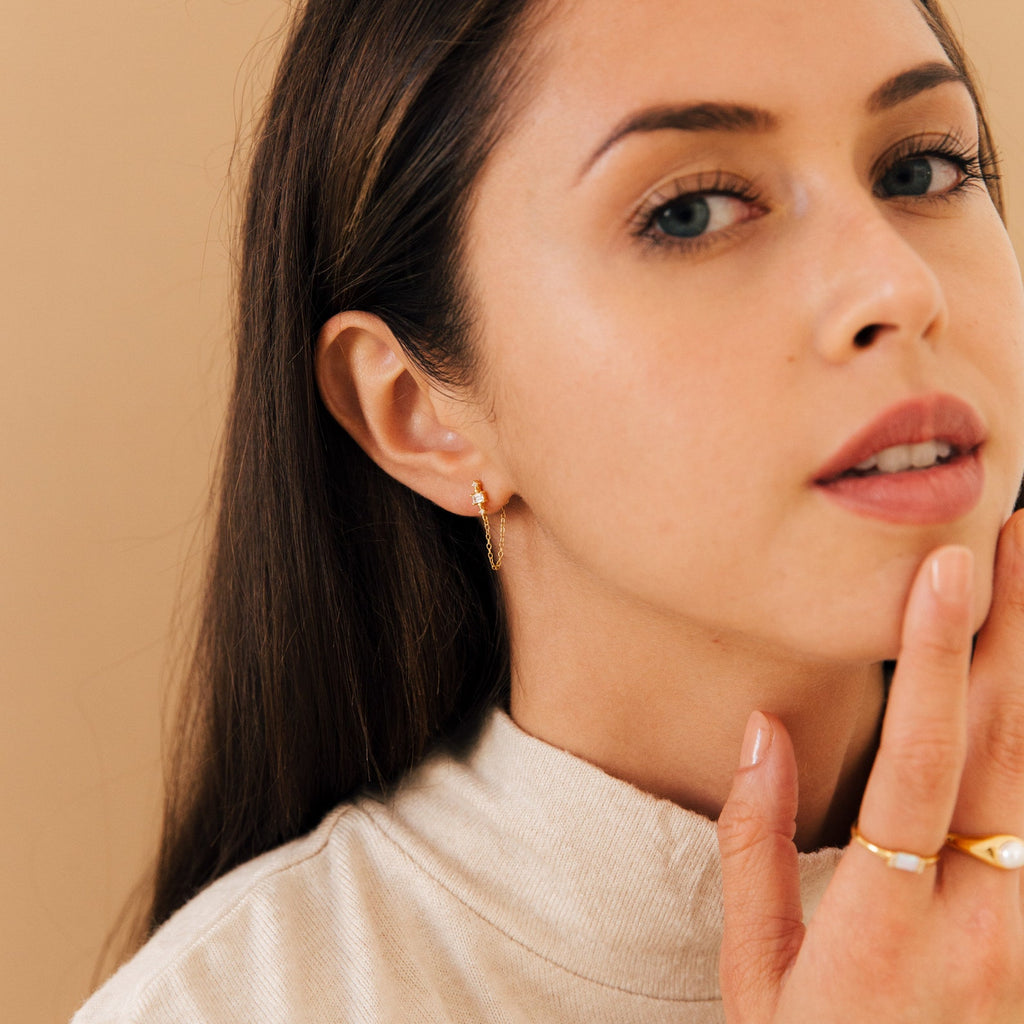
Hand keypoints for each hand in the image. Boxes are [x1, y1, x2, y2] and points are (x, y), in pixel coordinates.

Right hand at [717, 511, 1023, 1021]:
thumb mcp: (756, 977)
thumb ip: (755, 849)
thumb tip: (758, 728)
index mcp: (884, 926)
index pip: (918, 768)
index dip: (930, 663)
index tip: (944, 572)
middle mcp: (981, 926)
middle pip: (1007, 754)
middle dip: (1014, 634)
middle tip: (1017, 534)